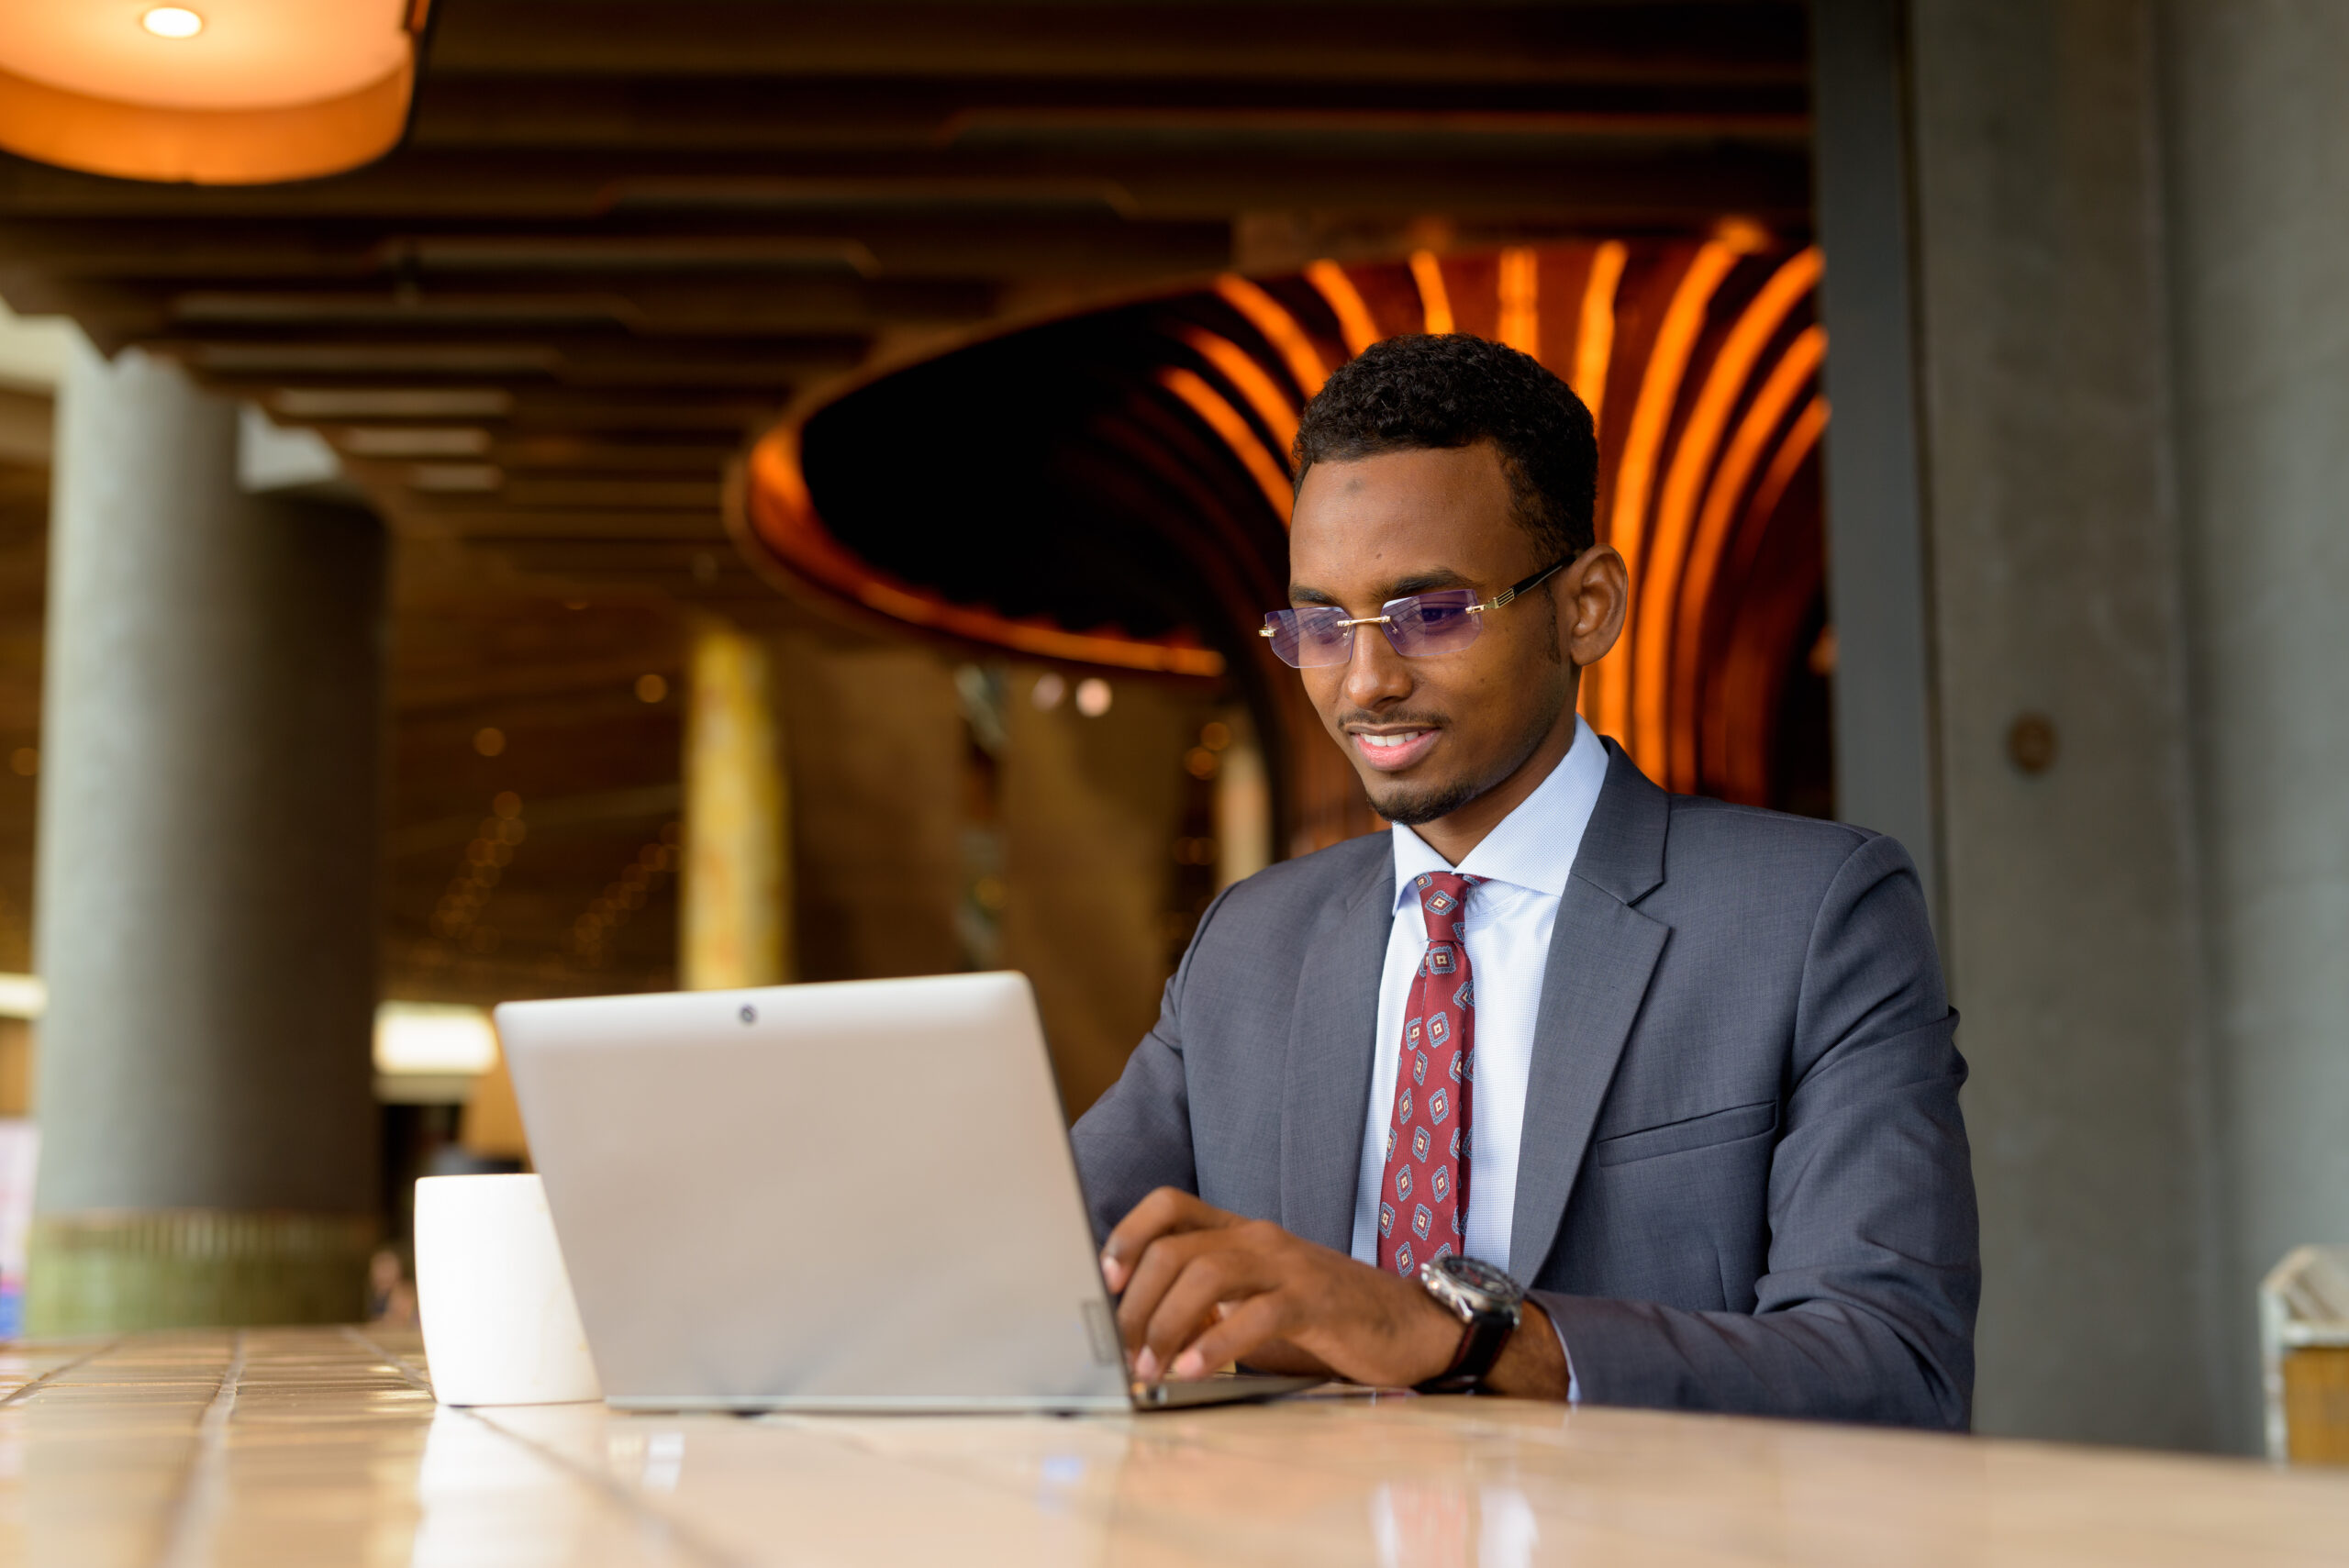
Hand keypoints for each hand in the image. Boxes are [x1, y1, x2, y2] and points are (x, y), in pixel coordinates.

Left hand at [1098, 1187, 1566, 1397]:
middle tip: (1121, 1351)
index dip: (1128, 1234)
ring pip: (1207, 1274)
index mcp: (1242, 1233)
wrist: (1413, 1326)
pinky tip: (1193, 1371)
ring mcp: (1289, 1265)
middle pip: (1175, 1248)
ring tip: (1150, 1369)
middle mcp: (1260, 1238)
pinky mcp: (1317, 1300)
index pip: (1169, 1205)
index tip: (1104, 1278)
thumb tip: (1143, 1332)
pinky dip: (1216, 1343)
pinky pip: (1256, 1313)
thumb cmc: (1329, 1318)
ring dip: (1165, 1325)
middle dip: (1136, 1302)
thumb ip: (1210, 1306)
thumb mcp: (1260, 1302)